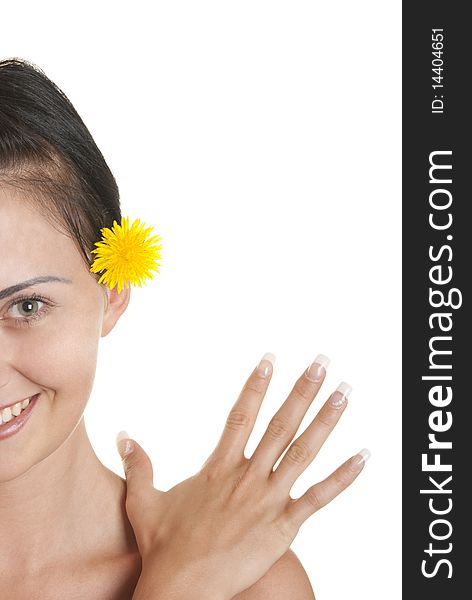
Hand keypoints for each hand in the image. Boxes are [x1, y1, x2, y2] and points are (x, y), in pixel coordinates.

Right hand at [116, 353, 369, 599]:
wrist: (181, 589)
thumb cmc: (163, 546)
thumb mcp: (144, 500)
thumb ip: (138, 464)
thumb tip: (124, 435)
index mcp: (219, 468)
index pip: (241, 415)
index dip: (256, 385)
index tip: (271, 358)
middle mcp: (247, 477)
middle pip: (281, 425)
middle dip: (302, 390)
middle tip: (322, 362)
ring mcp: (268, 500)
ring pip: (303, 452)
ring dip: (326, 421)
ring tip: (344, 393)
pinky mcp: (284, 526)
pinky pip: (319, 498)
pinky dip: (343, 478)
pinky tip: (364, 456)